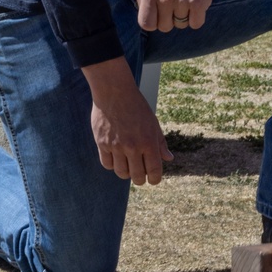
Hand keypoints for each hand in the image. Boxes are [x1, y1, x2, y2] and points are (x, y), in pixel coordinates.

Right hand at [84, 56, 173, 183]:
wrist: (114, 92)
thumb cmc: (136, 107)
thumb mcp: (153, 123)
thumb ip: (160, 143)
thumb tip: (169, 159)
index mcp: (148, 142)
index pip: (154, 171)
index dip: (155, 179)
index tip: (153, 179)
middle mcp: (133, 146)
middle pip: (137, 176)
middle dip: (140, 179)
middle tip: (140, 174)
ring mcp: (116, 146)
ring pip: (121, 173)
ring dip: (126, 173)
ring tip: (127, 165)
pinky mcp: (102, 143)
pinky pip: (107, 164)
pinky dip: (112, 165)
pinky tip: (116, 158)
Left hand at [136, 0, 232, 32]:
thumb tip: (146, 19)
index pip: (146, 23)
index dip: (154, 22)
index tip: (160, 14)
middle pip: (165, 27)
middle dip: (171, 18)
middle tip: (177, 1)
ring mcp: (181, 1)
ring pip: (181, 25)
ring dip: (186, 15)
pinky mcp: (198, 3)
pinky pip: (196, 24)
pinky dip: (198, 17)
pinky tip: (198, 1)